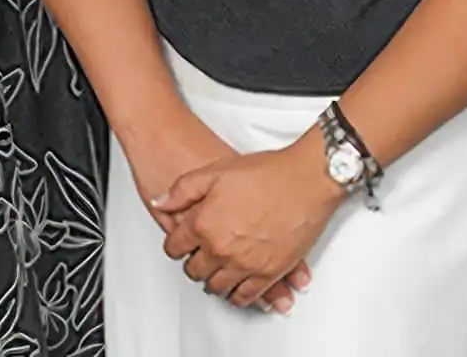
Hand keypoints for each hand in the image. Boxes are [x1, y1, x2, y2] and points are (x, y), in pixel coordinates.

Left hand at [152, 139, 341, 309]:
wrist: (306, 179)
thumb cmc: (267, 171)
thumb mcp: (217, 169)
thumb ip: (183, 188)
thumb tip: (161, 202)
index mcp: (204, 222)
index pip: (174, 247)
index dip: (176, 242)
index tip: (181, 240)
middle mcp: (221, 248)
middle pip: (194, 270)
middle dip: (194, 261)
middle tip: (200, 252)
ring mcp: (244, 264)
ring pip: (216, 287)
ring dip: (213, 278)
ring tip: (218, 265)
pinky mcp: (268, 274)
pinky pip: (244, 297)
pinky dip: (236, 294)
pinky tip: (236, 283)